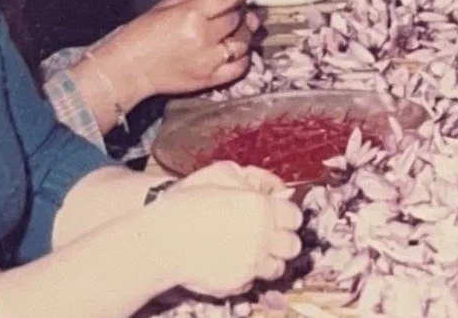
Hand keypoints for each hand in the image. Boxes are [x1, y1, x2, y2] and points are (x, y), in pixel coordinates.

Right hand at [93, 0, 258, 101]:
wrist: (129, 69)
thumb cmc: (142, 35)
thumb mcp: (166, 5)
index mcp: (192, 14)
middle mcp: (204, 36)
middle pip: (237, 19)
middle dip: (241, 11)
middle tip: (238, 10)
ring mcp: (208, 60)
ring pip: (243, 43)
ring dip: (246, 33)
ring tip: (242, 29)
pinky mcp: (209, 80)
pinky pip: (239, 68)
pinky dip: (244, 58)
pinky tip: (239, 51)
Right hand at [148, 164, 302, 296]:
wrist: (162, 238)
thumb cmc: (188, 201)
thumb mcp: (221, 173)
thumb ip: (256, 179)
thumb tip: (281, 192)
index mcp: (261, 207)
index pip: (295, 216)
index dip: (287, 216)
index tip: (279, 216)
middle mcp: (262, 237)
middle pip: (293, 246)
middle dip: (284, 240)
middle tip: (269, 236)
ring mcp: (251, 264)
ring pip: (277, 268)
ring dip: (269, 259)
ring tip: (252, 251)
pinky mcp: (238, 284)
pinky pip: (254, 282)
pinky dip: (248, 274)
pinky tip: (232, 262)